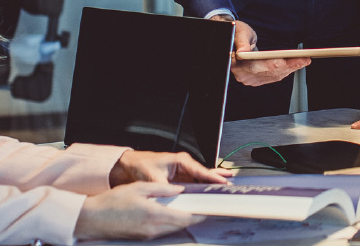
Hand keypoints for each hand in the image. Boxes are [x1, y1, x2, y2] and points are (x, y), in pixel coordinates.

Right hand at [73, 182, 202, 240]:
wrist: (91, 219)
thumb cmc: (111, 202)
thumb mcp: (139, 188)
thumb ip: (162, 189)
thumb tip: (179, 190)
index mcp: (155, 215)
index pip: (186, 218)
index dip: (200, 214)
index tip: (210, 209)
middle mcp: (154, 229)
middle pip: (182, 225)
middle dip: (193, 217)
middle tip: (201, 207)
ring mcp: (148, 235)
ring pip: (173, 229)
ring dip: (181, 221)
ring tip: (187, 209)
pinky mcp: (142, 237)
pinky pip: (163, 231)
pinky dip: (170, 223)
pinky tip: (169, 214)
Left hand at [109, 150, 231, 185]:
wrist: (129, 165)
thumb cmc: (141, 165)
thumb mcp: (153, 177)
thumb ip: (165, 188)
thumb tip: (174, 198)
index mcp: (181, 161)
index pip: (200, 170)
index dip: (212, 177)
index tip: (222, 182)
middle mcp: (184, 166)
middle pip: (204, 174)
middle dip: (217, 179)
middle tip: (230, 185)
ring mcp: (183, 173)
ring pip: (201, 180)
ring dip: (212, 184)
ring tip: (226, 188)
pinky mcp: (180, 180)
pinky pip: (195, 185)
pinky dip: (203, 189)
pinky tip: (211, 192)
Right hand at [214, 16, 310, 85]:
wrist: (233, 40)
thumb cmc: (236, 33)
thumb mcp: (239, 32)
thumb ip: (241, 42)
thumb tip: (242, 53)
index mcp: (236, 64)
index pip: (257, 66)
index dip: (274, 64)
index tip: (287, 61)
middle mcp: (243, 75)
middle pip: (269, 72)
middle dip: (289, 66)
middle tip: (305, 59)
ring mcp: (250, 79)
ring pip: (274, 76)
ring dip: (290, 69)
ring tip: (304, 61)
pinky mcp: (256, 79)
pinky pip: (274, 77)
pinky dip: (286, 71)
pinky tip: (296, 65)